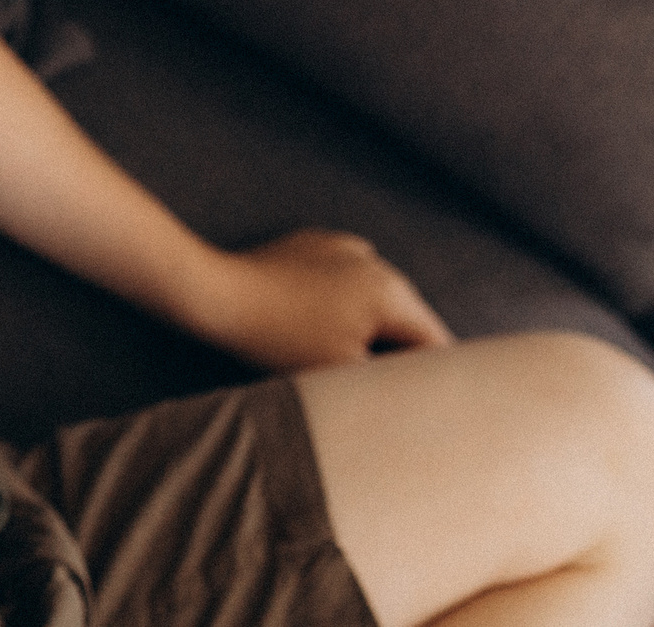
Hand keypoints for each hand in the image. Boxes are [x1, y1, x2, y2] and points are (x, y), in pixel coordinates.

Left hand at [191, 228, 454, 372]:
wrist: (215, 295)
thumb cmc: (280, 339)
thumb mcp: (345, 373)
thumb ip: (394, 384)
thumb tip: (422, 395)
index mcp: (394, 292)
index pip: (437, 345)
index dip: (433, 382)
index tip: (423, 408)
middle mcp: (376, 261)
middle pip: (407, 321)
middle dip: (398, 355)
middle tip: (375, 387)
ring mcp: (341, 248)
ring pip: (375, 301)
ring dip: (369, 330)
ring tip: (338, 356)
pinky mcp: (309, 246)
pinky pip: (341, 283)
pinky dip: (340, 305)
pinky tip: (314, 324)